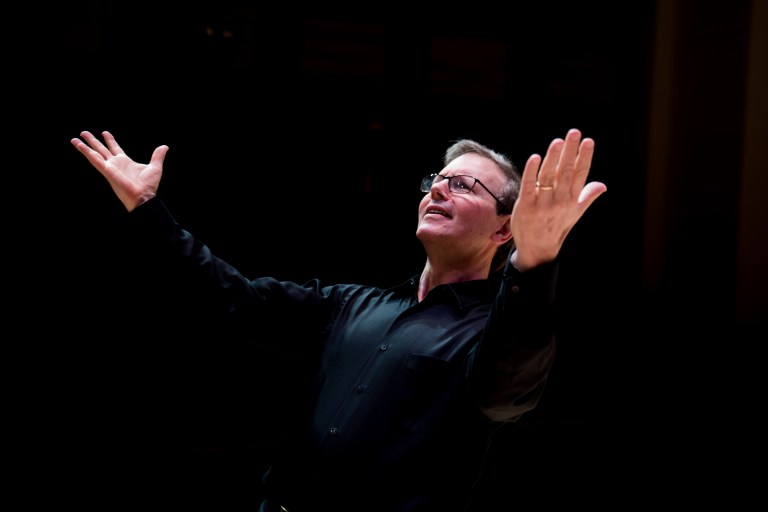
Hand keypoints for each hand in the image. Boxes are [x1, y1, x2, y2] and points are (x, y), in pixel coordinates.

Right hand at [71, 131, 168, 211]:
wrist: (144, 196)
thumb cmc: (149, 185)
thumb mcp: (155, 167)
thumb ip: (157, 156)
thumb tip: (165, 147)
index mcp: (125, 162)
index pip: (115, 148)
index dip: (110, 140)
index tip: (105, 132)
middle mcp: (115, 164)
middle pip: (102, 149)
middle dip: (93, 141)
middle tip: (84, 132)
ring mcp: (110, 167)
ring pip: (95, 154)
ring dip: (85, 147)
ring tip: (75, 139)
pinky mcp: (107, 171)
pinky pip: (95, 160)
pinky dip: (87, 153)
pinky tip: (80, 146)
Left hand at [510, 128, 606, 270]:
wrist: (538, 249)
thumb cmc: (557, 227)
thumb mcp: (574, 213)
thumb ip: (586, 197)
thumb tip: (602, 185)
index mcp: (572, 199)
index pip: (581, 174)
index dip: (584, 157)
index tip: (588, 141)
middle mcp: (560, 200)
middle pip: (566, 172)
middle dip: (570, 151)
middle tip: (574, 132)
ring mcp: (542, 203)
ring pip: (548, 176)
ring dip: (553, 158)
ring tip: (558, 142)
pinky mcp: (525, 206)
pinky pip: (529, 186)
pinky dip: (531, 172)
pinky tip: (535, 158)